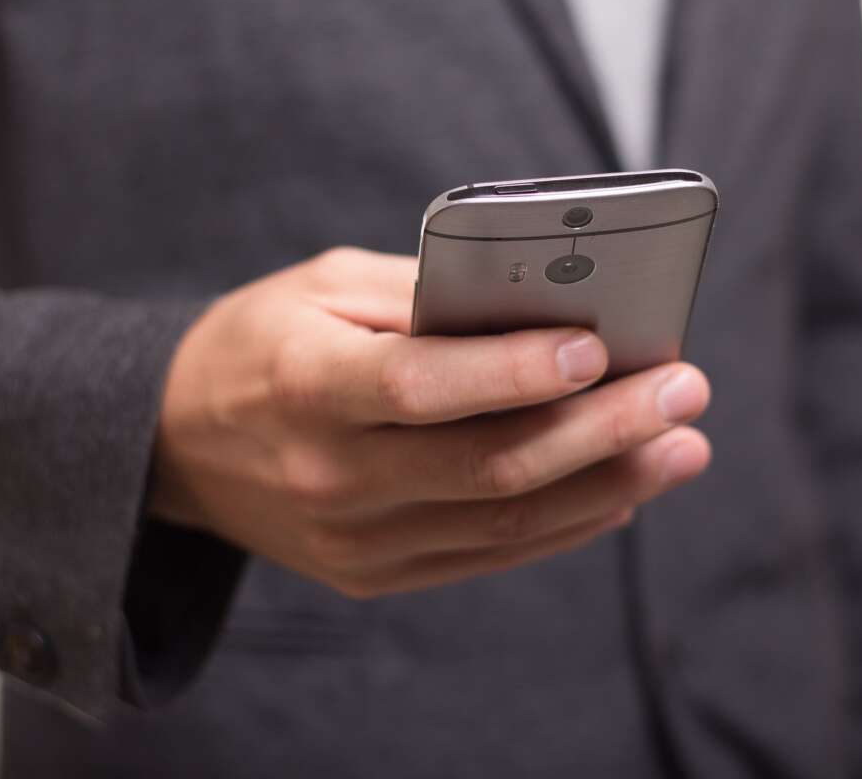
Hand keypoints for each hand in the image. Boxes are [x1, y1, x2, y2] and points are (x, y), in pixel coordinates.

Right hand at [149, 247, 710, 597]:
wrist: (176, 446)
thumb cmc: (260, 343)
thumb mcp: (321, 287)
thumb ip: (423, 293)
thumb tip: (541, 307)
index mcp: (306, 385)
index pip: (422, 387)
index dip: (514, 372)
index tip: (600, 346)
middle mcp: (332, 476)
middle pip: (489, 466)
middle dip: (602, 429)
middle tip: (684, 391)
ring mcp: (355, 540)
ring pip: (505, 522)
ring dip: (607, 485)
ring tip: (681, 446)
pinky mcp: (375, 573)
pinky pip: (488, 556)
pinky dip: (564, 523)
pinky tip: (621, 491)